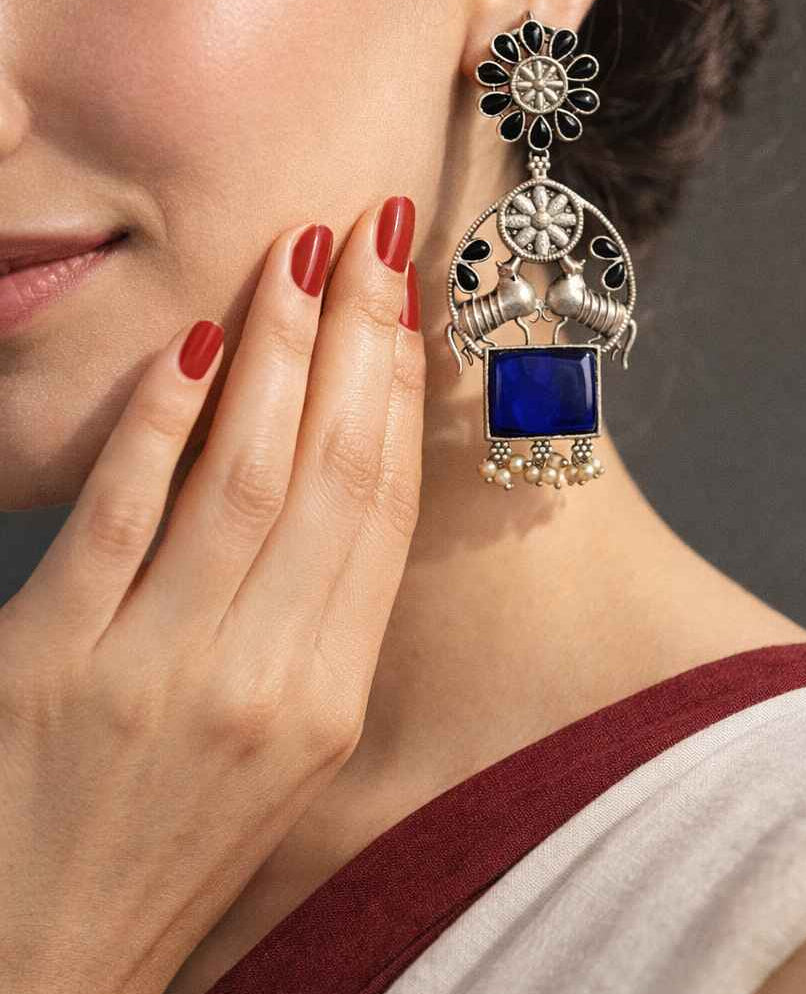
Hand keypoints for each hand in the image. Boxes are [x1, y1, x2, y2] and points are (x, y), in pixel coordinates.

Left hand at [0, 199, 423, 993]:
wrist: (44, 962)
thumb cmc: (170, 846)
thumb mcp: (280, 749)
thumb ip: (313, 618)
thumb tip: (337, 479)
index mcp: (330, 700)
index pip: (383, 510)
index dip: (400, 393)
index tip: (408, 302)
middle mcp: (266, 682)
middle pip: (334, 475)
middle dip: (358, 341)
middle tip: (370, 238)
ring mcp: (161, 673)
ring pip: (246, 478)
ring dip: (278, 356)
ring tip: (297, 262)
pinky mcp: (52, 666)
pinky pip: (121, 517)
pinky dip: (160, 423)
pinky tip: (190, 346)